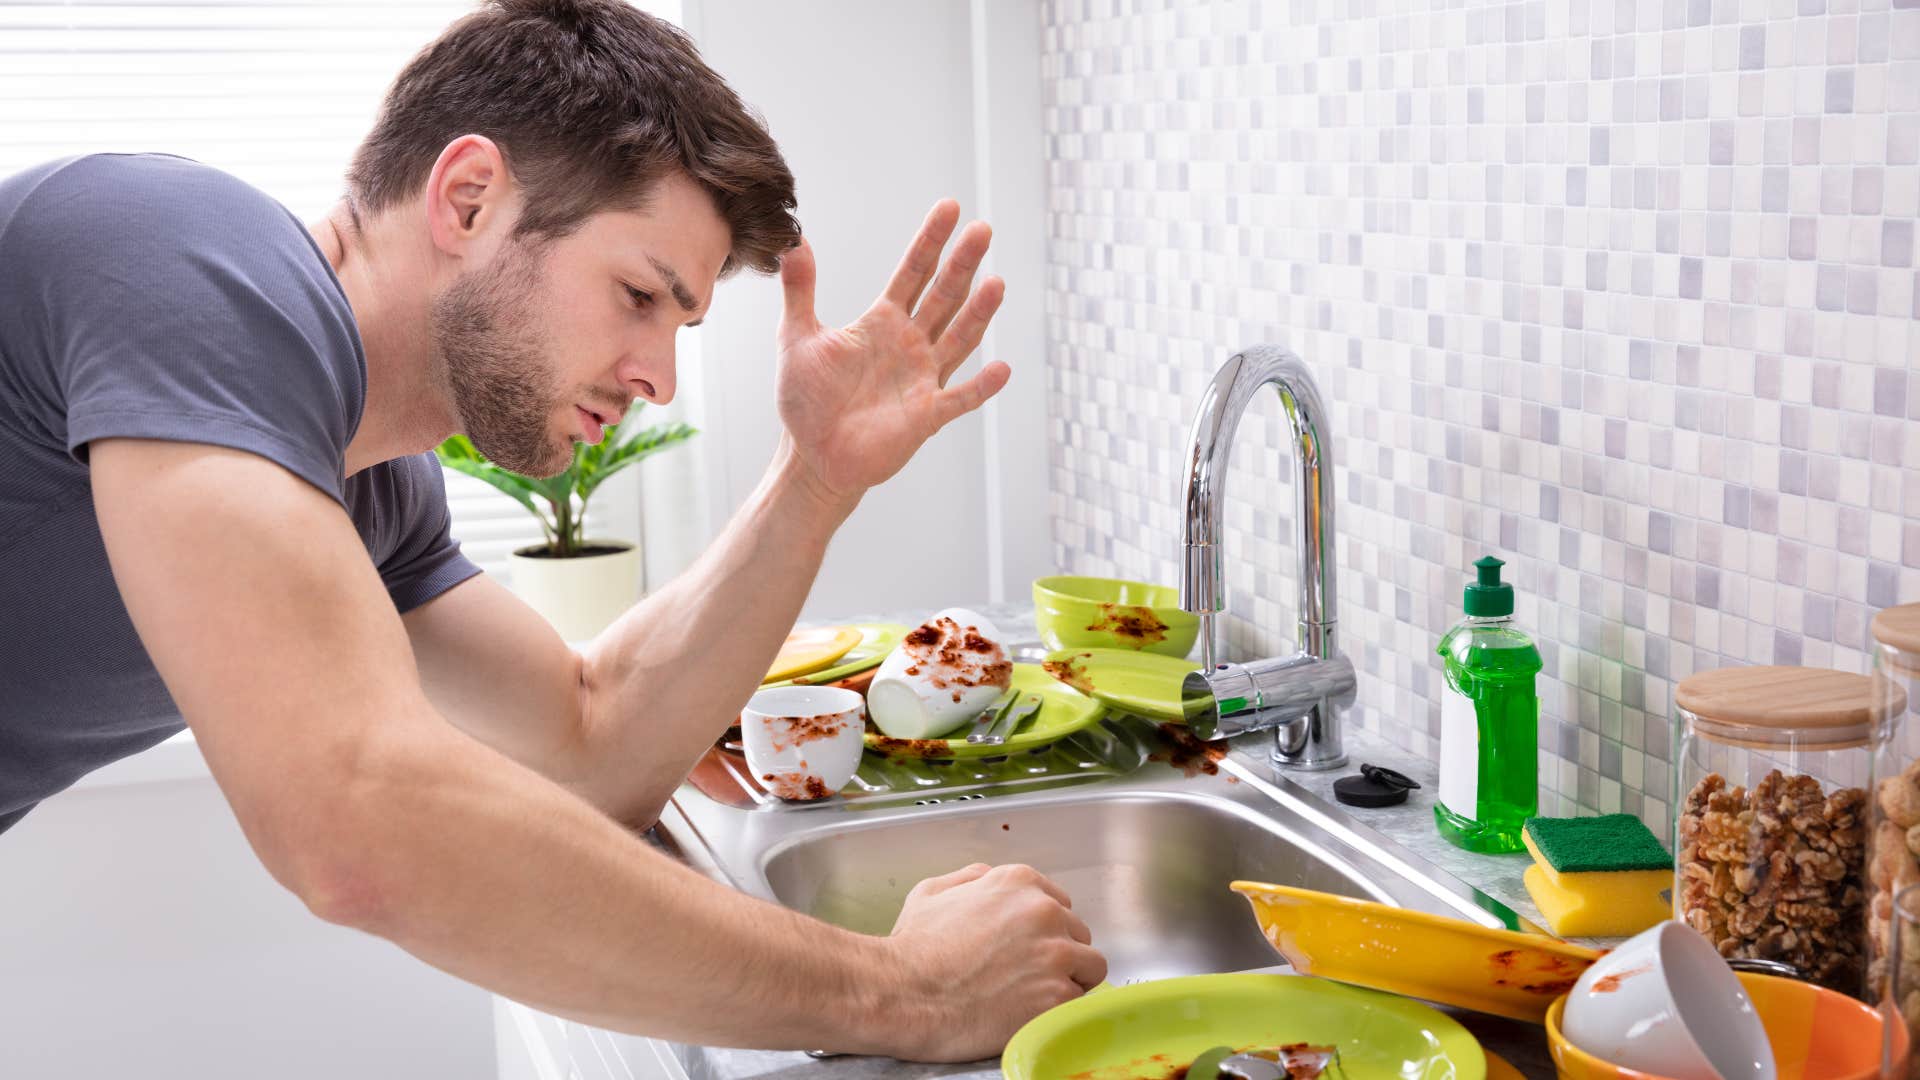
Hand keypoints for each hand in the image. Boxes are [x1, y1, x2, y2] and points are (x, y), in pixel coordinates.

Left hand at [775, 201, 1011, 504]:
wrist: (812, 456)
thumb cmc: (807, 400)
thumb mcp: (796, 338)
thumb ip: (800, 291)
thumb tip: (794, 242)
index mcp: (882, 322)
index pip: (912, 272)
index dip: (930, 241)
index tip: (950, 208)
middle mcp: (910, 344)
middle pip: (943, 296)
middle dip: (963, 263)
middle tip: (983, 230)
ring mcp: (922, 379)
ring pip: (959, 339)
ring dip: (978, 313)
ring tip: (997, 283)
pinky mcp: (926, 416)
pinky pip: (959, 399)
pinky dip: (981, 387)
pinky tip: (1002, 368)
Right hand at [876, 862, 1106, 1061]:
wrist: (903, 994)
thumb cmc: (911, 949)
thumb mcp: (932, 892)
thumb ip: (970, 879)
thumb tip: (987, 881)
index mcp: (1018, 882)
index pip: (1060, 904)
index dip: (1045, 929)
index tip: (1029, 947)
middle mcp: (1044, 912)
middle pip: (1078, 933)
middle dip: (1059, 953)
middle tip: (1028, 975)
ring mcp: (1055, 954)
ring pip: (1090, 967)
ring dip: (1069, 981)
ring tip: (1035, 996)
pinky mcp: (1057, 997)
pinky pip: (1079, 1003)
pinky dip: (1060, 1011)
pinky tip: (1031, 1013)